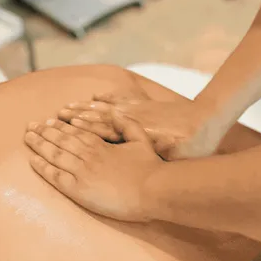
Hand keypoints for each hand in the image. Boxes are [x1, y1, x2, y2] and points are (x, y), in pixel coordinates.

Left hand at [24, 111, 163, 221]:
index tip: (48, 120)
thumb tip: (114, 111)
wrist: (152, 189)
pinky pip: (55, 176)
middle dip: (44, 132)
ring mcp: (82, 171)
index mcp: (101, 144)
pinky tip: (32, 160)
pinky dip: (42, 167)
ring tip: (27, 138)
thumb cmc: (149, 167)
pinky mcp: (78, 189)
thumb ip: (126, 124)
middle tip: (30, 126)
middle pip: (61, 139)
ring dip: (39, 145)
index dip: (60, 126)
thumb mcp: (140, 139)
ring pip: (54, 154)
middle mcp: (88, 154)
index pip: (74, 131)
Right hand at [58, 95, 210, 159]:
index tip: (60, 129)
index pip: (99, 132)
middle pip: (95, 118)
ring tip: (65, 108)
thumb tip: (133, 163)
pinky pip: (121, 99)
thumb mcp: (170, 159)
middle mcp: (131, 119)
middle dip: (73, 119)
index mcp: (134, 135)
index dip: (79, 131)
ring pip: (104, 108)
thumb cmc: (191, 146)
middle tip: (52, 118)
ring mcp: (137, 110)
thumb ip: (149, 159)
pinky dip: (106, 99)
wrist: (208, 119)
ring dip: (84, 108)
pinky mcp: (146, 104)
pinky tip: (96, 96)